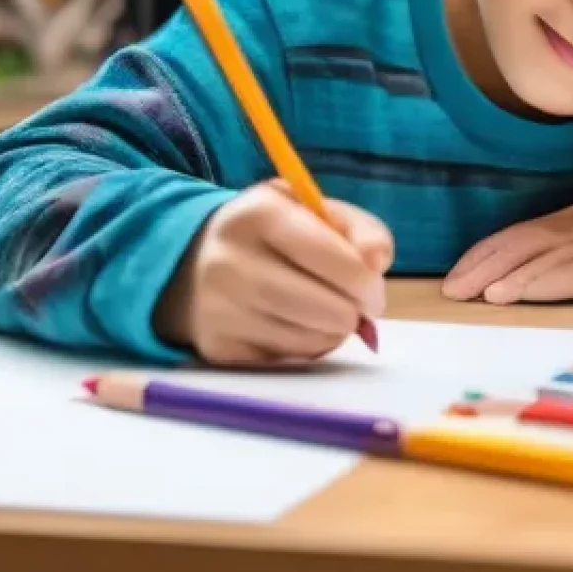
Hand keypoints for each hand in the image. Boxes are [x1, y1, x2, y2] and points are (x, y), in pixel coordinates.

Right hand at [154, 180, 392, 364]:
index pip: (330, 255)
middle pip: (323, 306)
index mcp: (259, 212)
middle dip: (354, 311)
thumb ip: (360, 228)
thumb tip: (378, 263)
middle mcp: (230, 260)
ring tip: (328, 311)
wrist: (195, 261)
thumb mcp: (312, 211)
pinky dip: (308, 347)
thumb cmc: (272, 234)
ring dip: (334, 330)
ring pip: (310, 338)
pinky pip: (288, 359)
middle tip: (360, 307)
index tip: (374, 288)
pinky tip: (299, 325)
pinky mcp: (218, 347)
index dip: (364, 279)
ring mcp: (219, 308)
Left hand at [441, 196, 572, 303]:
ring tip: (464, 292)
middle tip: (448, 288)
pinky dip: (528, 283)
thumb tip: (546, 262)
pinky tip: (505, 294)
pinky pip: (560, 274)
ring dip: (493, 275)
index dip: (486, 251)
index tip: (459, 270)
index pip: (519, 233)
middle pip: (515, 243)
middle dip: (478, 265)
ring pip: (530, 256)